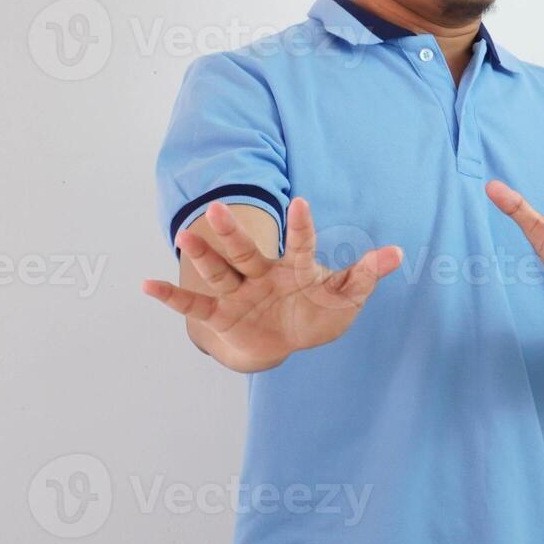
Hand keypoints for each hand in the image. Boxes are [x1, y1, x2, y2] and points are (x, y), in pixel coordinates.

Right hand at [142, 197, 401, 370]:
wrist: (282, 341)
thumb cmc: (314, 314)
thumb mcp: (344, 300)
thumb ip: (364, 276)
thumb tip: (396, 253)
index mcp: (294, 269)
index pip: (300, 244)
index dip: (302, 226)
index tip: (302, 203)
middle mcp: (262, 275)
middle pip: (246, 252)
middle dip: (233, 233)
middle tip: (218, 207)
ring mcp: (239, 294)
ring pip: (220, 272)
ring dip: (204, 257)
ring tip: (185, 236)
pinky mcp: (222, 315)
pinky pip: (194, 306)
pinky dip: (171, 299)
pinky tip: (146, 285)